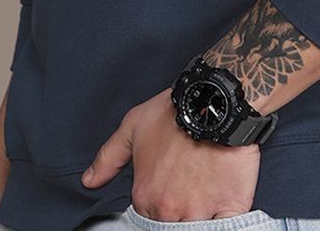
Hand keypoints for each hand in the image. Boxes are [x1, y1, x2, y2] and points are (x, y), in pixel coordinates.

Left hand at [81, 87, 260, 220]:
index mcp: (145, 196)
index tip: (169, 189)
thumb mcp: (133, 127)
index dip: (159, 204)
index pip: (148, 219)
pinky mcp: (230, 208)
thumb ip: (108, 158)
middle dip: (178, 211)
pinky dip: (224, 222)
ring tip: (205, 191)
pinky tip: (223, 207)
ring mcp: (200, 212)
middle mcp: (169, 210)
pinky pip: (228, 228)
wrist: (214, 100)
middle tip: (188, 187)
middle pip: (172, 225)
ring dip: (200, 215)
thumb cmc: (174, 111)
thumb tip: (88, 180)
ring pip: (197, 227)